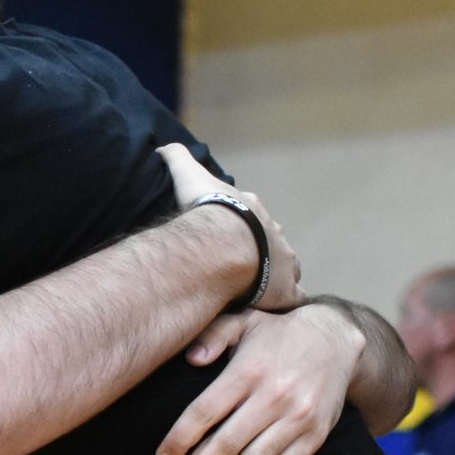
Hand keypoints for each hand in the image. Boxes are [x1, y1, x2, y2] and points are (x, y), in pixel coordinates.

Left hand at [154, 305, 362, 454]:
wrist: (338, 339)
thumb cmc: (279, 333)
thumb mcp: (245, 321)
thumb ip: (213, 335)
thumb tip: (191, 358)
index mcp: (249, 369)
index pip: (205, 411)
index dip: (181, 438)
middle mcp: (274, 396)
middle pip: (226, 443)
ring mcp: (297, 418)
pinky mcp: (315, 435)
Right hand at [155, 147, 302, 311]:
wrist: (225, 243)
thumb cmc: (210, 211)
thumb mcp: (190, 176)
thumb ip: (177, 158)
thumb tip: (162, 147)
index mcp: (254, 210)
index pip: (254, 216)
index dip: (245, 224)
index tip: (232, 235)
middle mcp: (275, 234)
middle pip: (272, 242)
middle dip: (263, 251)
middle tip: (244, 264)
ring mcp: (284, 263)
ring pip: (285, 269)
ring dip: (275, 276)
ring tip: (256, 288)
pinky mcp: (286, 291)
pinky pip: (291, 298)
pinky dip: (285, 302)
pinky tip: (271, 308)